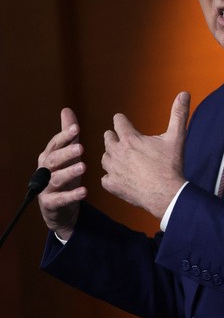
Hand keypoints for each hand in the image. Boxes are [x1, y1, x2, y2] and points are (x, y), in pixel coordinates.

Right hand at [37, 108, 86, 240]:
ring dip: (69, 172)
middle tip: (81, 148)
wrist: (59, 207)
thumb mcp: (67, 154)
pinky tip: (84, 191)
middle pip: (53, 160)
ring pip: (56, 178)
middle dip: (66, 153)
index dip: (64, 136)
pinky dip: (72, 195)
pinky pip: (61, 199)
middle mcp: (45, 171)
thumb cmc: (65, 175)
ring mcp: (46, 187)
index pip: (55, 144)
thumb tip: (67, 110)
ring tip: (84, 167)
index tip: (76, 128)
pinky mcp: (51, 203)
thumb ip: (68, 135)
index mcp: (49, 157)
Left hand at [101, 92, 189, 219]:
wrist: (166, 193)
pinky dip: (111, 176)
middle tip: (120, 139)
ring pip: (104, 158)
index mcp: (130, 138)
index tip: (122, 120)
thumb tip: (184, 93)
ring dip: (111, 156)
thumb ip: (178, 114)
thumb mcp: (176, 137)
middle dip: (113, 137)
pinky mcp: (112, 185)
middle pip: (107, 139)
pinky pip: (105, 178)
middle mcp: (117, 152)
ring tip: (119, 157)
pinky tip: (119, 176)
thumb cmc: (170, 165)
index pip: (118, 122)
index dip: (121, 120)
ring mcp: (113, 170)